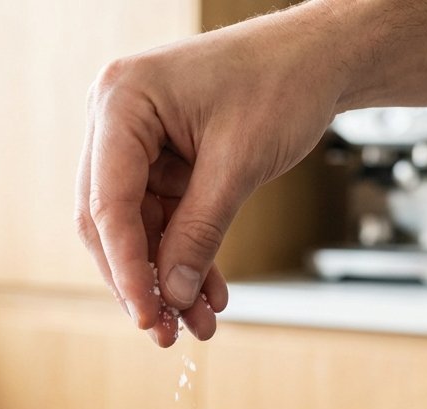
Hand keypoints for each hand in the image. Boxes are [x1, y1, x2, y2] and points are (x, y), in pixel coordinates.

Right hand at [75, 7, 343, 346]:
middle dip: (142, 280)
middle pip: (110, 220)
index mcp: (121, 101)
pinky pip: (165, 219)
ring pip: (139, 229)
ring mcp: (138, 140)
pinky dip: (186, 255)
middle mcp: (117, 119)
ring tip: (198, 322)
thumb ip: (200, 231)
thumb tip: (175, 293)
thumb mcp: (240, 163)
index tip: (147, 315)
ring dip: (168, 277)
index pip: (107, 202)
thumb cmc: (283, 80)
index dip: (126, 268)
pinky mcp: (163, 159)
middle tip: (166, 331)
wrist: (319, 57)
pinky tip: (207, 293)